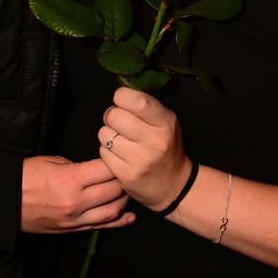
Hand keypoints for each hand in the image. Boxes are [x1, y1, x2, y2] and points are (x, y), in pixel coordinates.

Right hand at [20, 155, 134, 232]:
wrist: (5, 202)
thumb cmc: (26, 175)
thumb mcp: (52, 161)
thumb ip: (79, 166)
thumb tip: (99, 170)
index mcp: (71, 179)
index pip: (107, 170)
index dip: (117, 162)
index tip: (121, 155)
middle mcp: (77, 202)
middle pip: (114, 190)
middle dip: (124, 179)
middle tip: (128, 170)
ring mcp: (76, 219)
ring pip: (113, 211)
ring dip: (124, 200)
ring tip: (126, 190)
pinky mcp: (73, 230)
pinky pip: (101, 227)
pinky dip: (118, 221)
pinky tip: (129, 217)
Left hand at [99, 86, 188, 211]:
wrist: (174, 186)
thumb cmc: (166, 146)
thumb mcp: (166, 122)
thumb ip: (146, 106)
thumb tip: (119, 92)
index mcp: (166, 122)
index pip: (137, 101)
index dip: (122, 96)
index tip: (121, 100)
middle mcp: (154, 141)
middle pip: (114, 116)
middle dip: (112, 116)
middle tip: (119, 122)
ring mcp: (139, 160)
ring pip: (104, 133)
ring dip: (108, 134)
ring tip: (120, 140)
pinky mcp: (126, 175)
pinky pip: (102, 152)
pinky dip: (107, 151)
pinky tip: (119, 155)